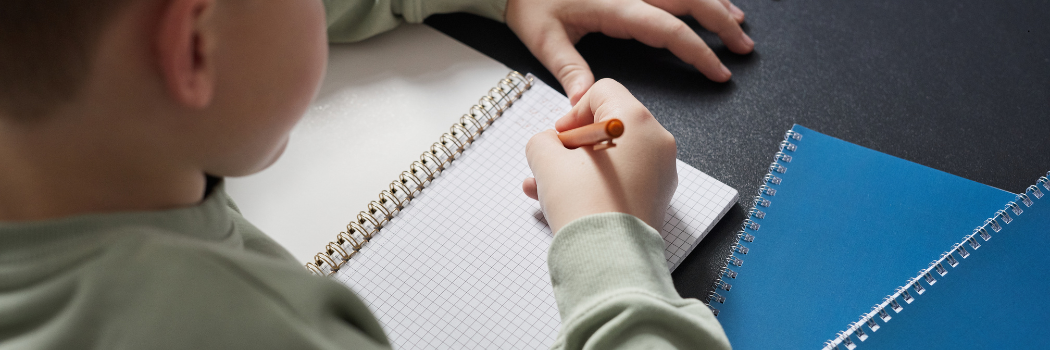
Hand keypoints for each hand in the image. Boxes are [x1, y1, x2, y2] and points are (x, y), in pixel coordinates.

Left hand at [506, 0, 752, 104]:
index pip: (669, 30)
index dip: (698, 51)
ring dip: (715, 3)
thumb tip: (586, 103)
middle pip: (690, 1)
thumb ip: (570, 70)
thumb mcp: (545, 39)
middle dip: (722, 23)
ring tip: (738, 22)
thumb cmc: (530, 4)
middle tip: (744, 47)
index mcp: (615, 7)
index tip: (719, 71)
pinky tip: (709, 1)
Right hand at [522, 79, 677, 232]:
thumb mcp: (545, 159)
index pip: (602, 92)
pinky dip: (598, 184)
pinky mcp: (658, 199)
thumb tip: (549, 145)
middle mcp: (657, 141)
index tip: (559, 137)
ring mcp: (661, 172)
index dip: (573, 111)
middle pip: (609, 127)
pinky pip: (624, 180)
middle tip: (551, 163)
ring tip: (545, 188)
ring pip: (614, 158)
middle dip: (574, 145)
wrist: (608, 257)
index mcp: (635, 120)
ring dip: (579, 168)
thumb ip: (542, 141)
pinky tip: (567, 202)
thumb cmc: (583, 203)